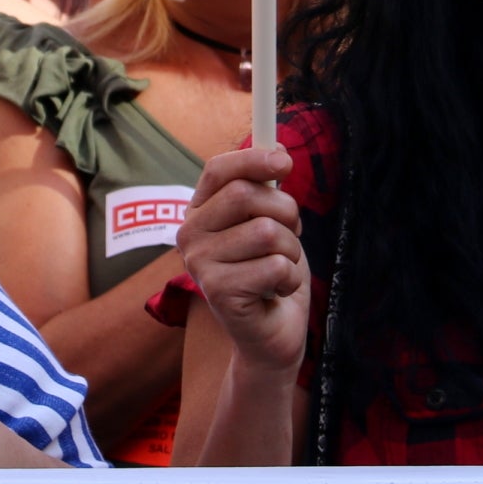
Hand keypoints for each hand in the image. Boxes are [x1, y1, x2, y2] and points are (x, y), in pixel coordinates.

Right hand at [177, 144, 309, 379]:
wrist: (271, 333)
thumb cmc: (269, 273)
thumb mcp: (270, 222)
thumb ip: (267, 189)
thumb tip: (279, 150)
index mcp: (200, 211)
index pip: (219, 169)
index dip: (253, 159)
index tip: (286, 162)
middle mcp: (190, 234)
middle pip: (245, 195)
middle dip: (285, 211)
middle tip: (292, 234)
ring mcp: (200, 264)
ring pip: (267, 232)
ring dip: (290, 251)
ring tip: (280, 268)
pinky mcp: (218, 292)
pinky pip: (275, 266)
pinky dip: (290, 278)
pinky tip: (276, 290)